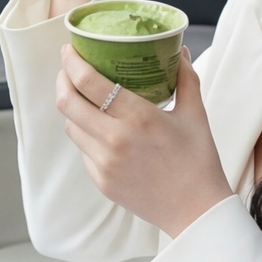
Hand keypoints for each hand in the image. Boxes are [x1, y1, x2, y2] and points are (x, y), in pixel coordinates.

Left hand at [54, 39, 231, 240]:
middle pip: (68, 103)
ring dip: (73, 109)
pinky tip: (101, 130)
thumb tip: (178, 50)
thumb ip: (185, 78)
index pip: (89, 82)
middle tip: (68, 69)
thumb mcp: (195, 114)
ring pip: (71, 127)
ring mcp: (104, 163)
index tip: (69, 50)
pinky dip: (87, 136)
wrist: (195, 211)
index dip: (71, 62)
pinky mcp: (100, 182)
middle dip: (62, 80)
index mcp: (138, 117)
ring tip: (84, 98)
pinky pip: (83, 151)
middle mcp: (115, 140)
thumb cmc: (198, 160)